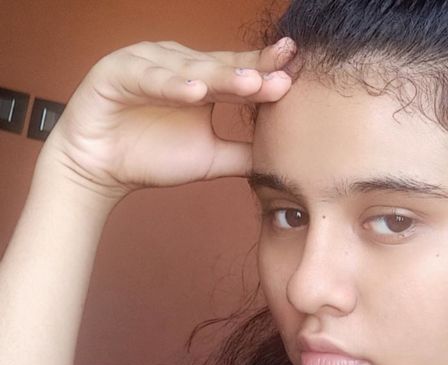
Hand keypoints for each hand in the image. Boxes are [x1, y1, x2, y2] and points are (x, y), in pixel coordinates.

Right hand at [39, 38, 296, 201]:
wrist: (102, 170)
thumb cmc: (153, 159)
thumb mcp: (210, 160)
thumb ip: (244, 155)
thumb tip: (283, 161)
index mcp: (202, 80)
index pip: (240, 73)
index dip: (266, 72)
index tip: (297, 71)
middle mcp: (178, 66)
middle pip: (220, 67)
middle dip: (251, 72)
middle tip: (282, 75)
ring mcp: (148, 64)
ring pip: (188, 69)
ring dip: (219, 76)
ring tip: (249, 84)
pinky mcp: (118, 72)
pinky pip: (148, 78)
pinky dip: (170, 84)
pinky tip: (194, 92)